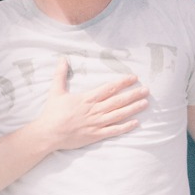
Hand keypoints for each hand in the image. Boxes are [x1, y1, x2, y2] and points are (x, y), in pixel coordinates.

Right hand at [30, 56, 149, 151]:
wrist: (48, 133)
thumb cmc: (52, 113)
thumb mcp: (56, 91)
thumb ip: (60, 75)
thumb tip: (62, 59)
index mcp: (87, 99)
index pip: (109, 88)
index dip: (122, 82)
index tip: (133, 78)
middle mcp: (94, 110)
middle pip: (117, 101)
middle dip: (133, 94)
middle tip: (146, 90)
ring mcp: (96, 123)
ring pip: (118, 114)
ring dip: (133, 108)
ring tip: (145, 103)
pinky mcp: (95, 135)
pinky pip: (113, 131)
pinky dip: (125, 127)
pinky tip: (136, 123)